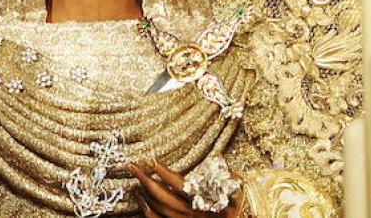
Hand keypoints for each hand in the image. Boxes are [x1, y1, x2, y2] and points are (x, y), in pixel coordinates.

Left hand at [128, 159, 242, 217]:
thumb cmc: (236, 212)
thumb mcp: (237, 195)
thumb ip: (229, 178)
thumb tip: (219, 158)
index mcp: (204, 202)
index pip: (180, 185)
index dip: (165, 173)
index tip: (151, 161)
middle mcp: (191, 214)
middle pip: (164, 197)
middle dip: (146, 181)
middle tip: (133, 166)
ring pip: (159, 210)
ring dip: (145, 195)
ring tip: (135, 181)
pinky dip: (147, 212)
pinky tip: (141, 200)